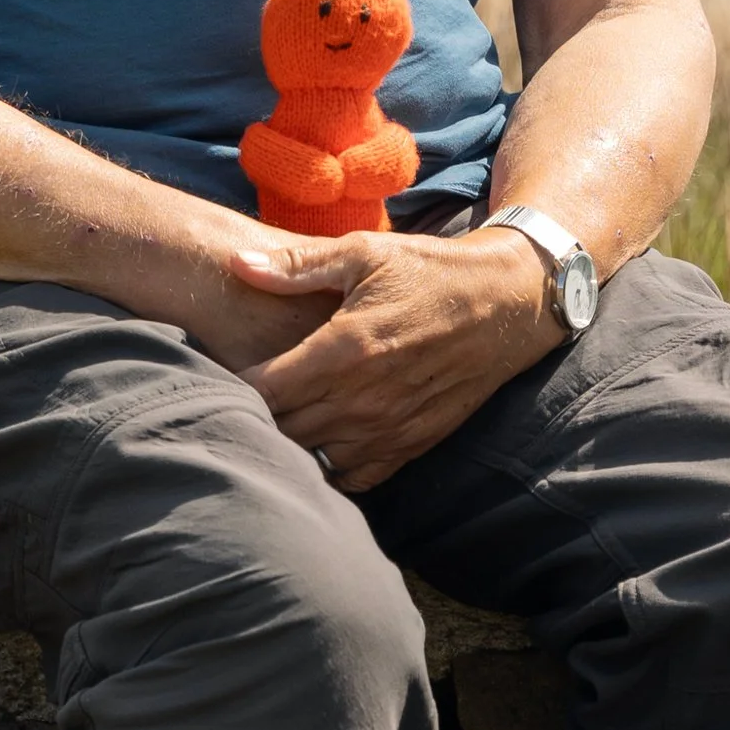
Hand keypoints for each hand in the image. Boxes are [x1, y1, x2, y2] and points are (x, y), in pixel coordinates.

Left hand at [229, 227, 561, 491]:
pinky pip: (354, 477)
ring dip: (289, 443)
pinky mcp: (412, 444)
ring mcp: (389, 428)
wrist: (509, 303)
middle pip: (282, 429)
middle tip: (236, 397)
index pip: (264, 390)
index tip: (221, 371)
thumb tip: (237, 263)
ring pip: (312, 458)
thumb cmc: (431, 271)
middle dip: (254, 415)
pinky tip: (317, 443)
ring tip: (273, 420)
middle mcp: (364, 398)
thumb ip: (297, 266)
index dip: (232, 385)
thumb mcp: (365, 253)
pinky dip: (329, 468)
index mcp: (345, 349)